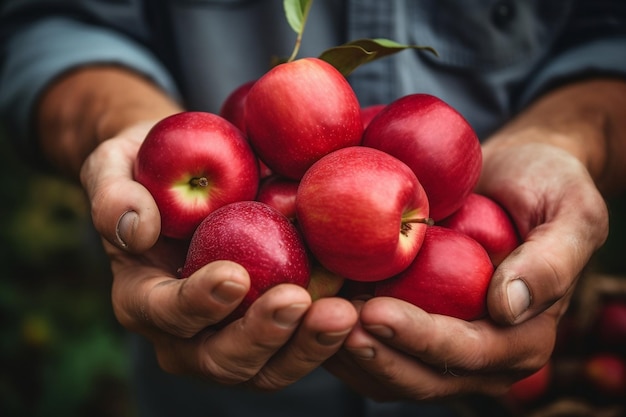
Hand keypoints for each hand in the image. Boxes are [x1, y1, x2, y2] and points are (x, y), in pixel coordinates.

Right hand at [80, 123, 357, 389]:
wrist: (186, 176)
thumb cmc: (147, 170)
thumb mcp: (115, 166)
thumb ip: (113, 194)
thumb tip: (136, 228)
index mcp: (143, 298)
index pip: (166, 313)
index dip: (197, 303)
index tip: (234, 276)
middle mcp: (186, 332)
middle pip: (221, 358)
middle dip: (260, 336)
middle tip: (298, 302)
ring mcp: (232, 335)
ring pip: (268, 367)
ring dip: (305, 347)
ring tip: (342, 314)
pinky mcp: (271, 328)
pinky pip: (299, 345)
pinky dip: (327, 336)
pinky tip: (358, 308)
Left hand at [325, 141, 607, 400]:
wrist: (514, 175)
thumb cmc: (548, 187)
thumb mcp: (571, 213)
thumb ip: (549, 262)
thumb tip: (507, 307)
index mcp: (522, 336)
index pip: (468, 352)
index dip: (421, 338)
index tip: (374, 312)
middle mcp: (481, 354)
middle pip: (420, 375)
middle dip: (373, 354)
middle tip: (327, 322)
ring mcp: (441, 344)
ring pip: (387, 371)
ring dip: (345, 351)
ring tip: (307, 318)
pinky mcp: (411, 324)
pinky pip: (371, 343)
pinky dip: (338, 333)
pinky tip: (310, 306)